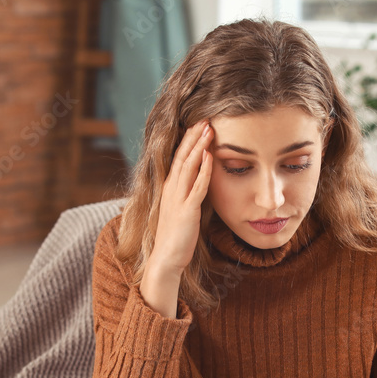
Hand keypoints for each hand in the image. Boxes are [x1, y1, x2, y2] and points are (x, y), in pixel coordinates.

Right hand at [153, 119, 213, 272]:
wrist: (166, 259)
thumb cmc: (176, 238)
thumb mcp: (181, 210)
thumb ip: (188, 195)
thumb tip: (200, 183)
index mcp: (169, 189)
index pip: (178, 158)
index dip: (188, 141)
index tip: (199, 125)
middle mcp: (171, 190)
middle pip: (182, 156)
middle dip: (193, 137)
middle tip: (205, 118)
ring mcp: (177, 199)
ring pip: (188, 167)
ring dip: (199, 147)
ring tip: (208, 129)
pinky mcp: (186, 211)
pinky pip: (196, 187)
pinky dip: (203, 171)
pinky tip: (210, 157)